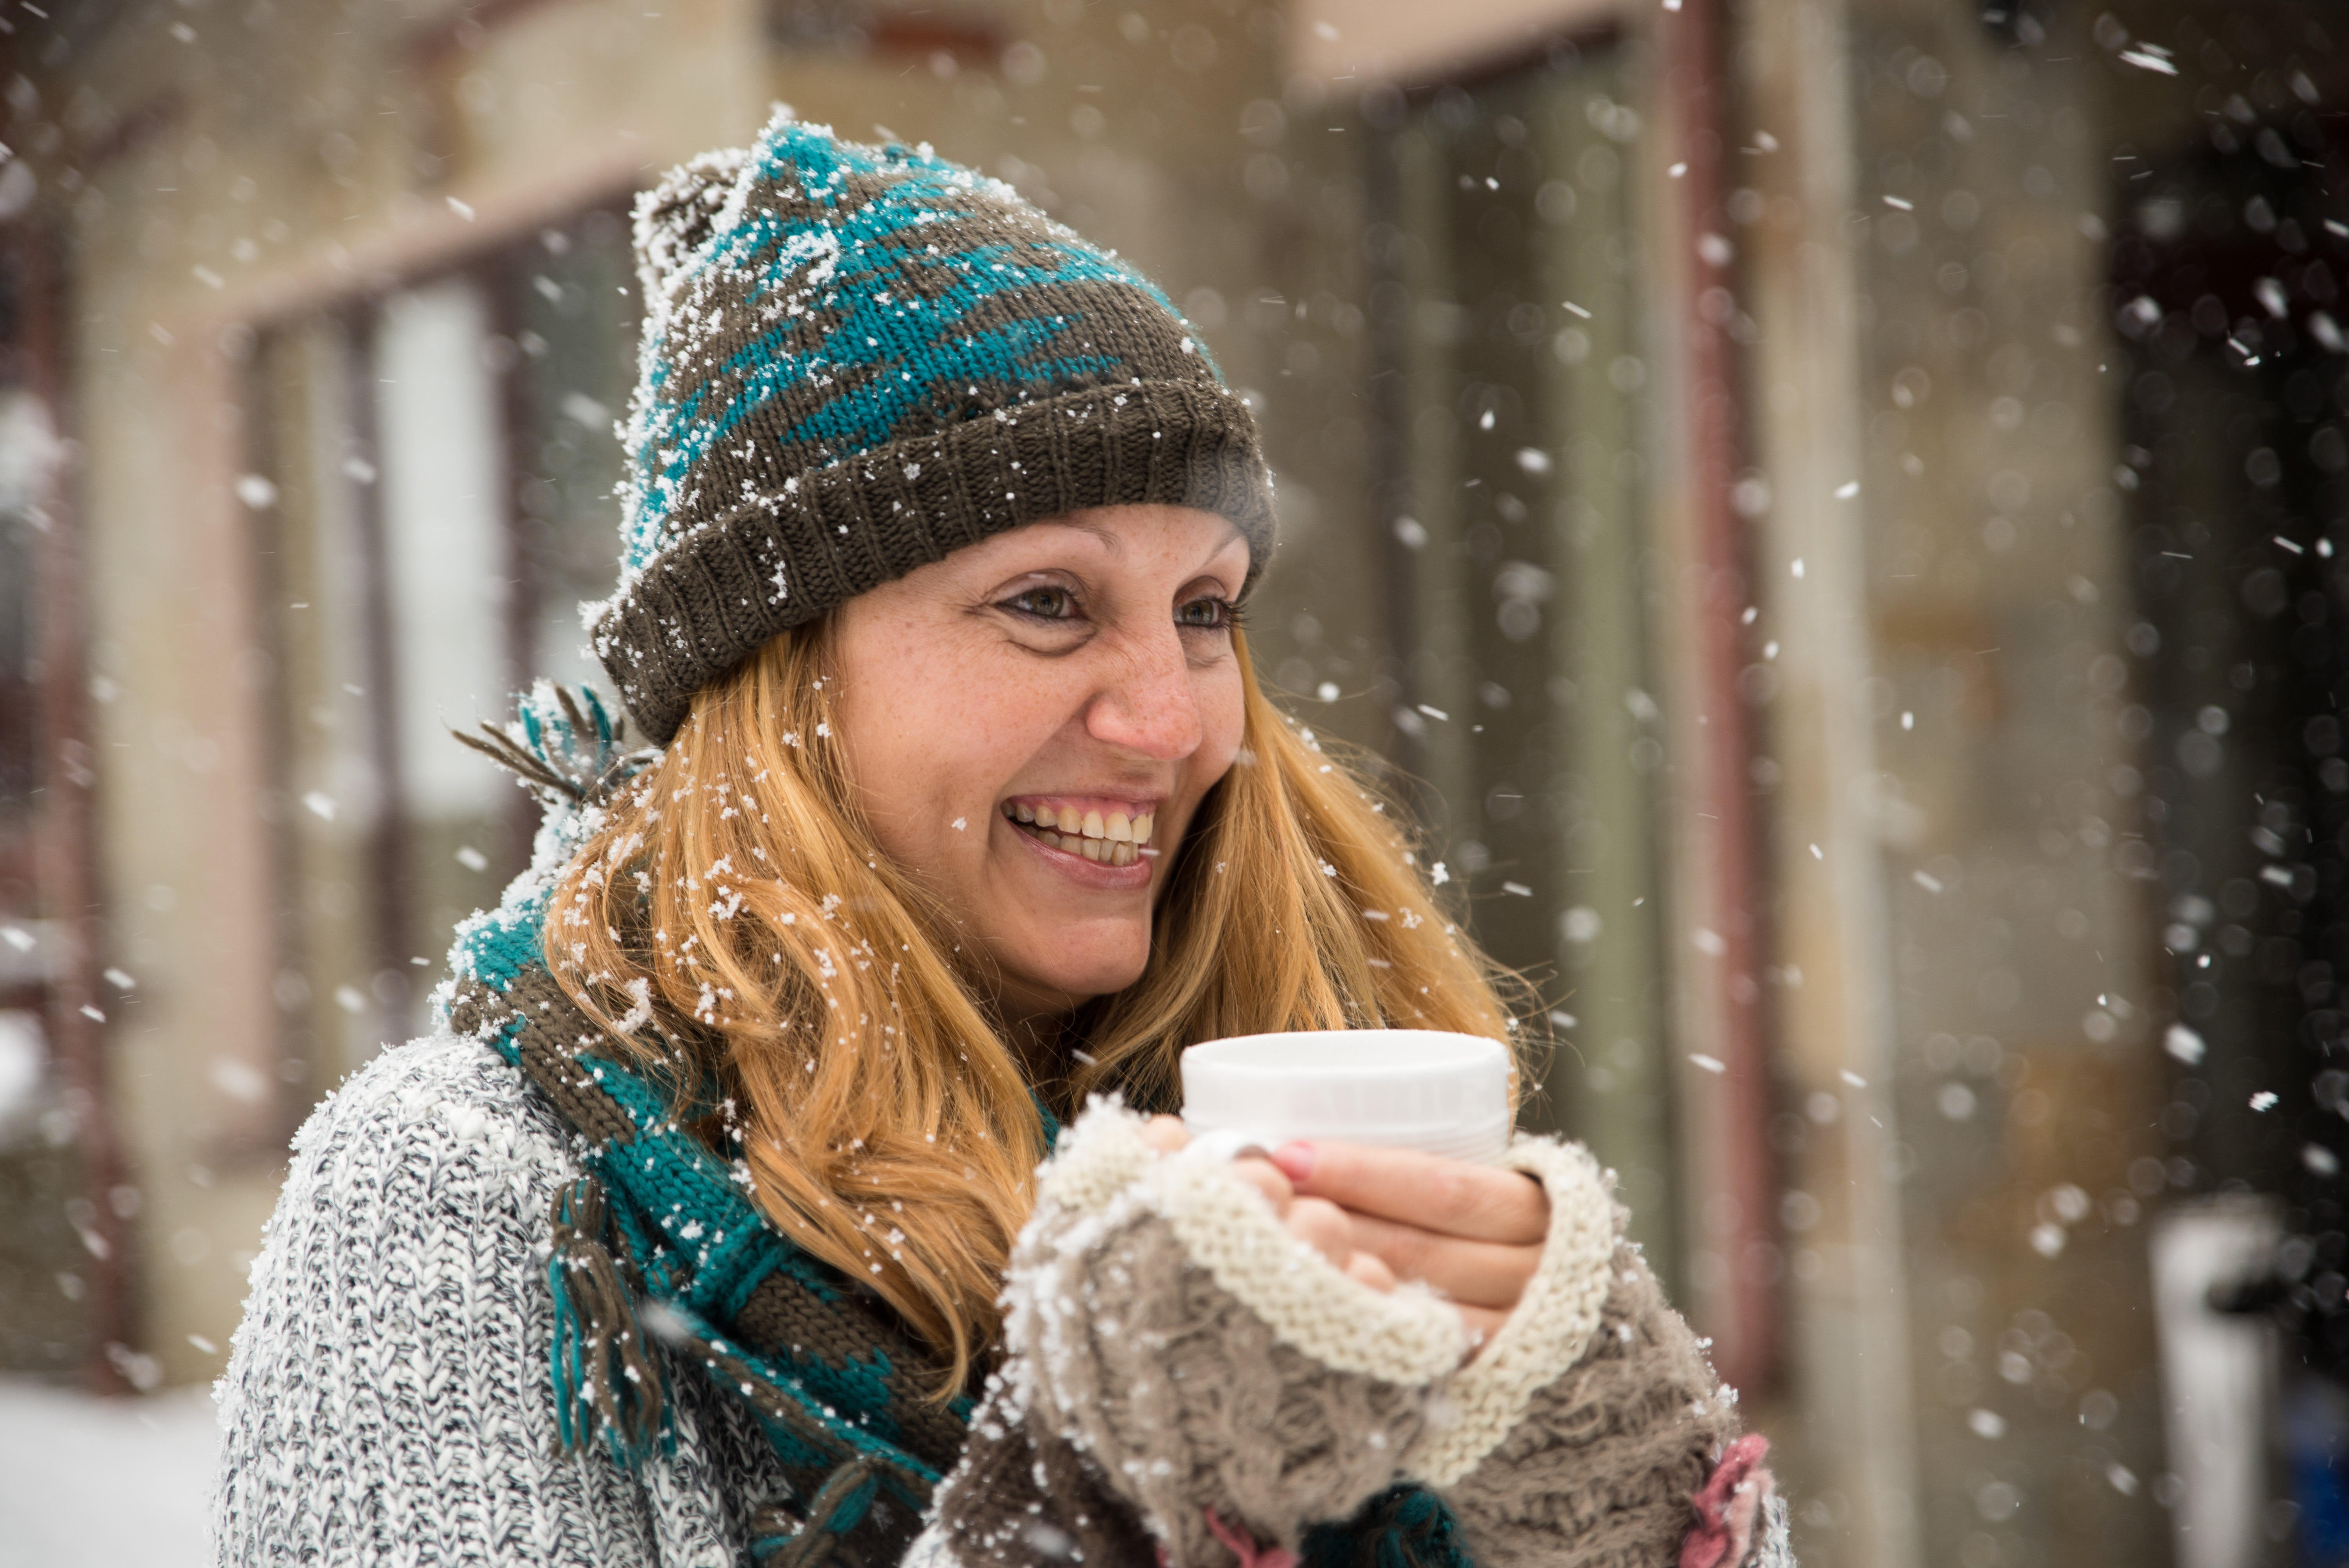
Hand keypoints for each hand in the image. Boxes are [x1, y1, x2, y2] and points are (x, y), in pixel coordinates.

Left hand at [1139, 1117, 1549, 1354]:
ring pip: (1411, 1310)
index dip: (1361, 1172)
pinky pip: (1419, 1366)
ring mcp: (1514, 1339)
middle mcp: (1534, 1275)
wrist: (1568, 1315)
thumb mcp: (1484, 1182)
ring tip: (1265, 1255)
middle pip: (1416, 1252)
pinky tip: (1310, 1322)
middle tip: (1255, 1203)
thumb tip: (1300, 1128)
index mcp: (1536, 1209)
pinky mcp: (1487, 1386)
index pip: (1441, 1188)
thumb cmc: (1502, 1226)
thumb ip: (1428, 1163)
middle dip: (1330, 1227)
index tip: (1287, 1154)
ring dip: (1337, 1283)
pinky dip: (1365, 1342)